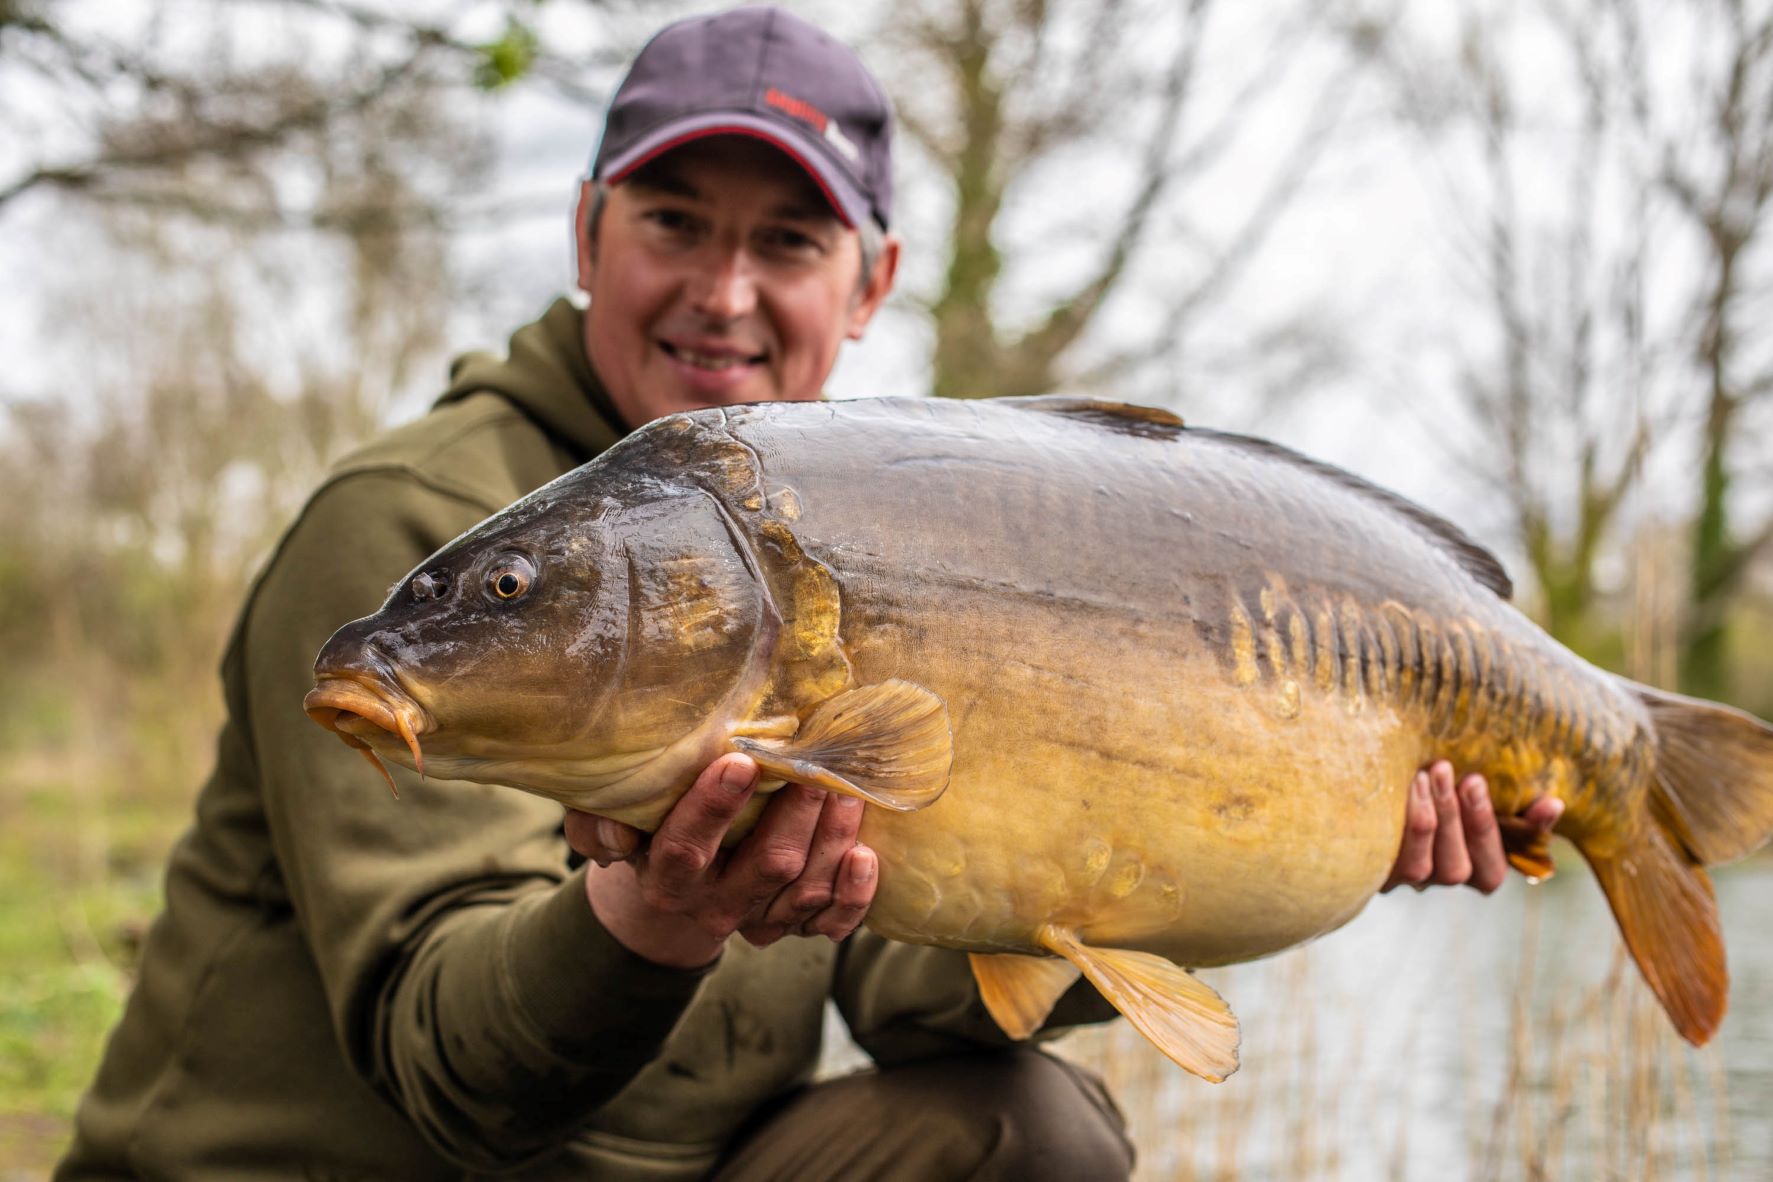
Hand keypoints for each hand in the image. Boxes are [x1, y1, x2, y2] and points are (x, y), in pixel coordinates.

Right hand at [564, 753, 876, 967]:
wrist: (668, 882)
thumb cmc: (642, 826)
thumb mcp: (601, 820)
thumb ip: (595, 822)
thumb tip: (617, 834)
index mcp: (666, 878)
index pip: (686, 849)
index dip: (713, 809)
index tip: (742, 762)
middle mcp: (714, 905)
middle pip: (766, 868)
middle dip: (796, 815)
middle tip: (818, 769)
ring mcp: (758, 918)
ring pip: (805, 889)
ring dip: (833, 840)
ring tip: (849, 791)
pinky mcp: (793, 924)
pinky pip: (830, 923)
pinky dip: (853, 897)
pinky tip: (865, 857)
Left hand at [1382, 760, 1563, 893]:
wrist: (1354, 798)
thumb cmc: (1431, 788)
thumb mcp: (1470, 796)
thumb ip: (1515, 807)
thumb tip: (1554, 804)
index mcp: (1467, 867)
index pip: (1492, 873)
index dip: (1499, 834)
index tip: (1506, 790)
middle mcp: (1435, 880)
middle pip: (1457, 871)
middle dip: (1461, 819)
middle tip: (1455, 771)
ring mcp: (1399, 880)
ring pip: (1421, 868)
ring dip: (1429, 818)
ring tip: (1427, 773)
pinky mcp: (1368, 870)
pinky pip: (1385, 857)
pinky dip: (1398, 821)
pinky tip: (1400, 784)